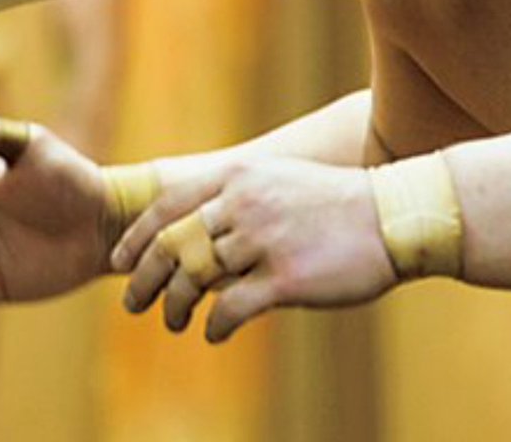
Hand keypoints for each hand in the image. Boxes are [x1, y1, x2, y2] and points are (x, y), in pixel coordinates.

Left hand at [114, 157, 395, 342]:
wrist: (391, 216)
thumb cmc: (333, 203)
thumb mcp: (276, 179)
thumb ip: (234, 195)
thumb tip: (194, 227)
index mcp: (238, 175)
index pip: (167, 205)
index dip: (136, 237)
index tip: (119, 261)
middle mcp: (244, 203)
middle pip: (173, 244)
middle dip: (144, 278)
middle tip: (132, 303)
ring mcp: (264, 239)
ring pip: (195, 278)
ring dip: (176, 307)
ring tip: (175, 322)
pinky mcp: (286, 278)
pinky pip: (231, 308)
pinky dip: (214, 326)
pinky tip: (213, 335)